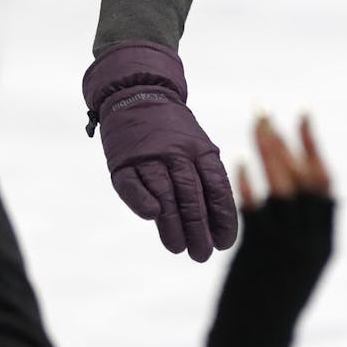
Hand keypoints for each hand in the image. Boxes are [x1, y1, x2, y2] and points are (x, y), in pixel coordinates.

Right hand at [82, 41, 236, 261]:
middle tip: (202, 254)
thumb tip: (221, 224)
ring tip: (179, 247)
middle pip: (191, 196)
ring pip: (163, 193)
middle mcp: (176, 154)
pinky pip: (131, 184)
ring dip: (172, 223)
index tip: (224, 243)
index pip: (216, 189)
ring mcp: (148, 157)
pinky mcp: (122, 162)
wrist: (138, 92)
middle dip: (198, 228)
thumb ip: (208, 181)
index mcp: (200, 152)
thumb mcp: (199, 147)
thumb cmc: (173, 132)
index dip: (222, 217)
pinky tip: (151, 216)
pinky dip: (140, 200)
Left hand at [204, 114, 334, 346]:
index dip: (313, 147)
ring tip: (256, 126)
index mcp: (324, 242)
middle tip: (267, 110)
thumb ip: (301, 228)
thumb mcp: (298, 263)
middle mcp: (310, 243)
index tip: (302, 115)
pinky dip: (248, 186)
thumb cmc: (273, 298)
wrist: (255, 343)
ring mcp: (286, 249)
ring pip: (282, 191)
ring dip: (269, 155)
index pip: (325, 184)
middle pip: (304, 180)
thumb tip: (293, 185)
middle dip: (287, 141)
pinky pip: (255, 213)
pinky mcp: (258, 257)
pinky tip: (238, 162)